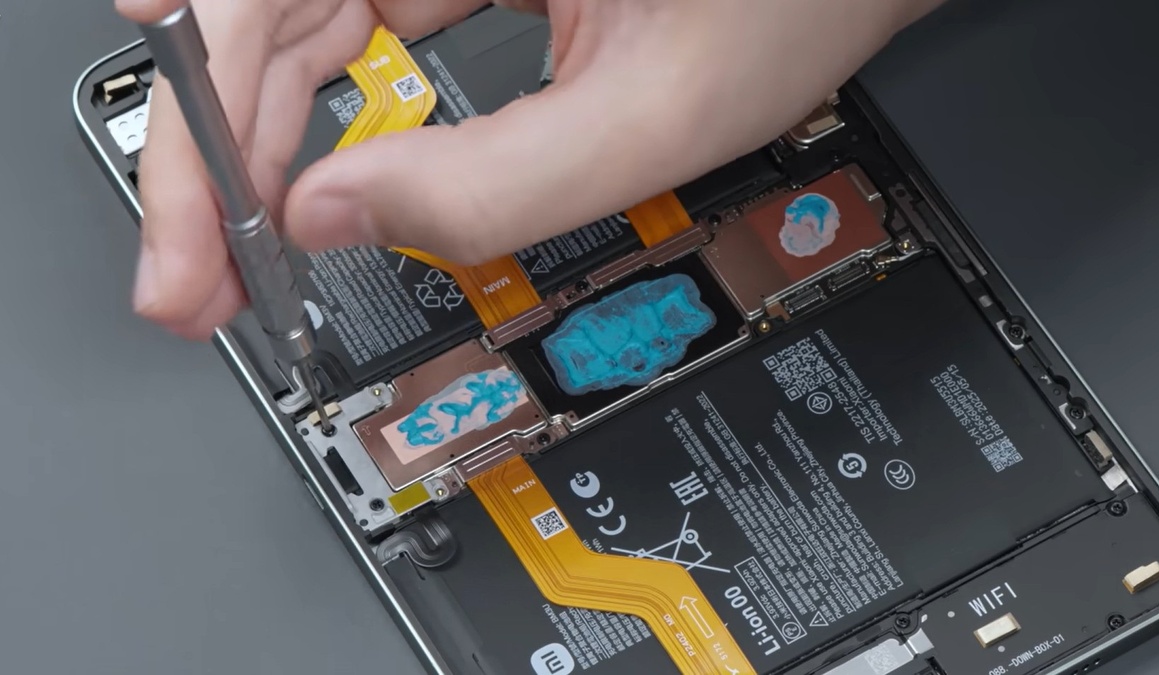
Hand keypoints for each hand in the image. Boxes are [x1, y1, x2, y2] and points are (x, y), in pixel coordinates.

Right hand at [120, 0, 941, 337]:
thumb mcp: (648, 118)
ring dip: (257, 144)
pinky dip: (326, 117)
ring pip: (301, 31)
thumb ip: (496, 181)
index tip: (191, 238)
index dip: (201, 121)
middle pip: (263, 18)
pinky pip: (363, 36)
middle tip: (197, 281)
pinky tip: (313, 177)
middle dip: (215, 155)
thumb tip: (343, 222)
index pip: (266, 2)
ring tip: (245, 253)